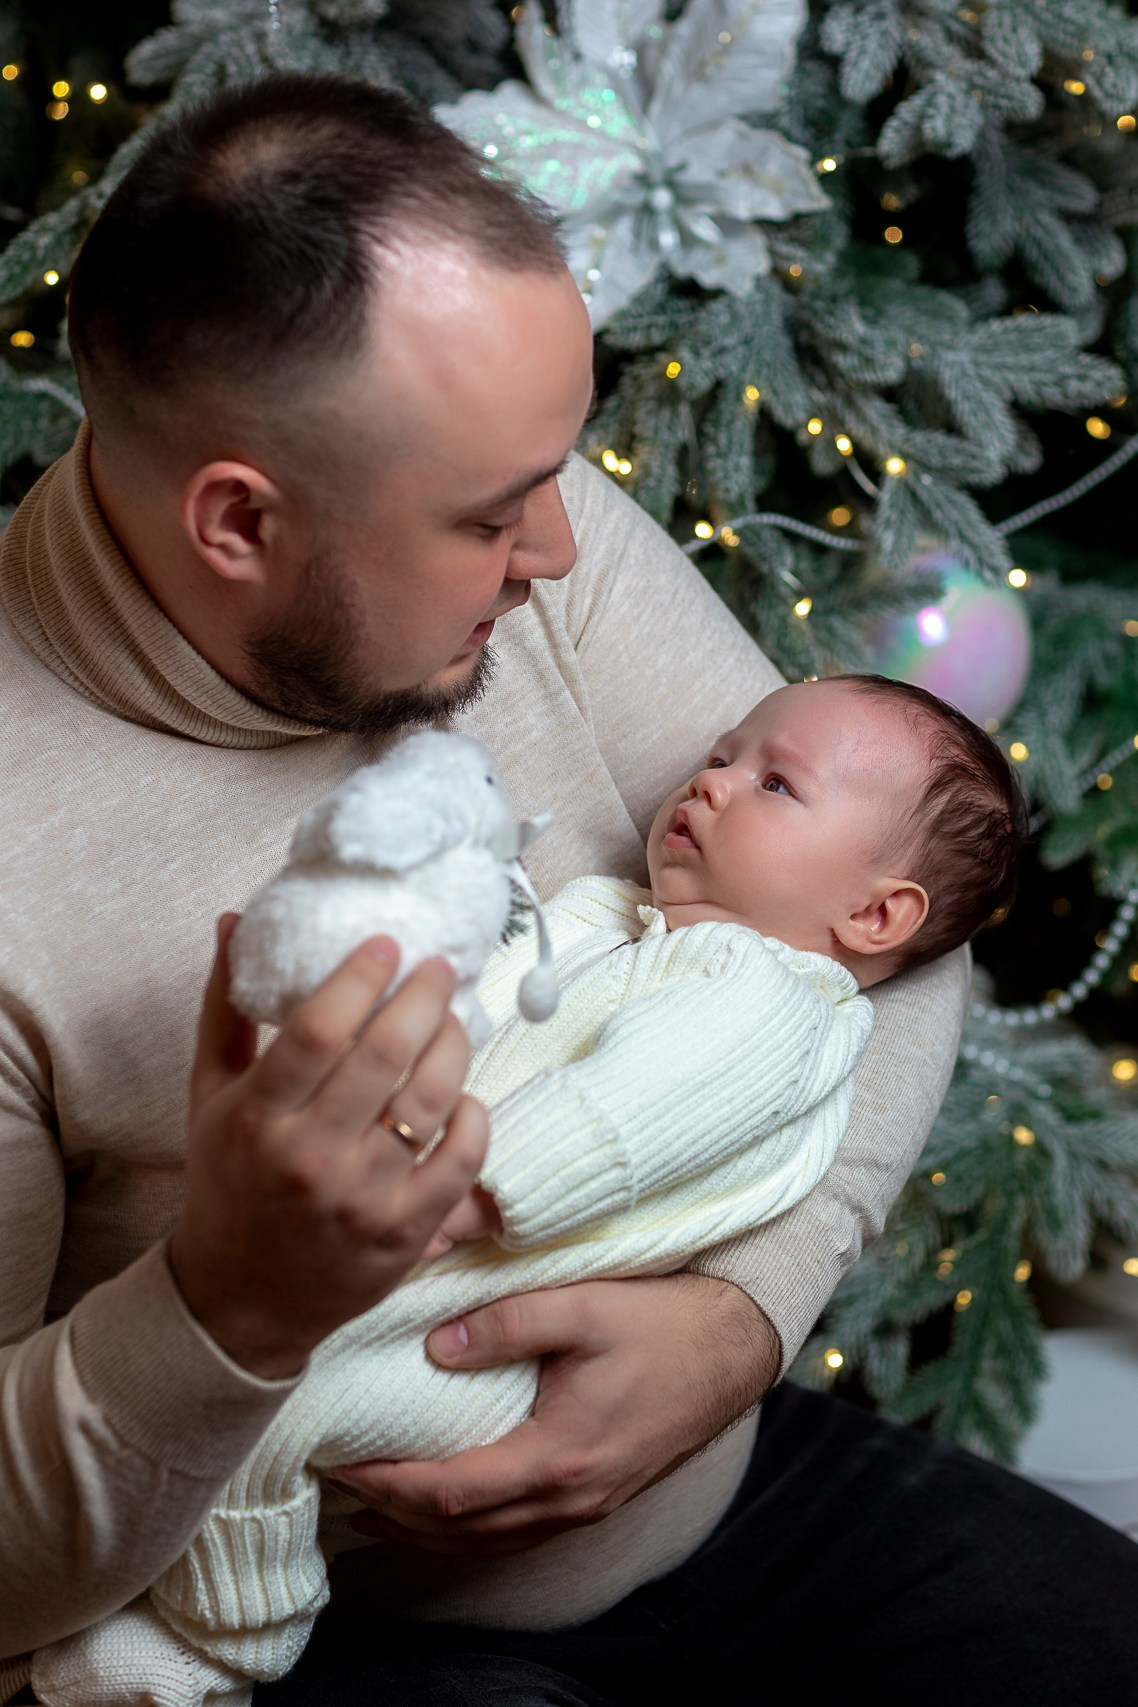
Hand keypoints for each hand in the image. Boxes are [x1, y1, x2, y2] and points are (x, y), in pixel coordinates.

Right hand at [168, 916, 487, 1378]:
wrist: (241, 1298)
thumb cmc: (229, 1180)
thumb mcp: (210, 1096)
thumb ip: (225, 1010)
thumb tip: (236, 923)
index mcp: (257, 1117)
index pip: (317, 1030)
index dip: (360, 977)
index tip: (387, 944)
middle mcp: (310, 1157)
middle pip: (386, 1055)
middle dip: (423, 996)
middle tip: (439, 967)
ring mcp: (363, 1197)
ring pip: (432, 1099)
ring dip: (454, 1044)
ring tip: (454, 1019)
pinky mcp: (406, 1231)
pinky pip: (462, 1159)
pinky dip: (474, 1114)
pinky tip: (463, 1090)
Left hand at [330, 1272, 779, 1558]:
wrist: (732, 1349)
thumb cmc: (660, 1323)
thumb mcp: (583, 1306)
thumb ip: (507, 1322)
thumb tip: (434, 1346)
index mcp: (559, 1455)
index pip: (450, 1493)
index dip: (387, 1484)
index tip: (340, 1460)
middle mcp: (569, 1497)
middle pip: (458, 1530)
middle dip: (391, 1511)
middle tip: (337, 1478)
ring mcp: (585, 1504)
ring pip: (485, 1540)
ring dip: (423, 1528)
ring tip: (372, 1502)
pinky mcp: (595, 1495)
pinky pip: (514, 1531)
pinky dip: (466, 1527)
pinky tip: (445, 1507)